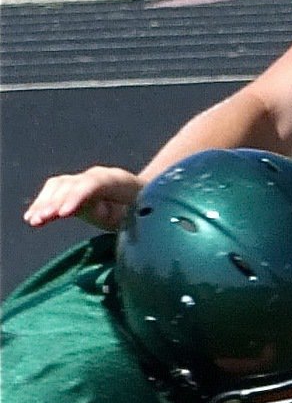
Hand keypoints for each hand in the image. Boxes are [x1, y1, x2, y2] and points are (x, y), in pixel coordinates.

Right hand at [23, 166, 143, 230]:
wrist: (148, 196)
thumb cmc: (149, 211)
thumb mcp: (144, 217)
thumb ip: (131, 219)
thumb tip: (117, 226)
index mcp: (122, 181)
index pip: (96, 184)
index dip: (78, 196)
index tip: (64, 214)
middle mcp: (100, 176)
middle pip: (73, 184)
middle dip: (56, 202)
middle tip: (42, 219)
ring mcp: (85, 179)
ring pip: (59, 186)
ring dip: (45, 203)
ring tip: (34, 221)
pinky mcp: (75, 188)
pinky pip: (54, 191)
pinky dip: (43, 203)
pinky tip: (32, 218)